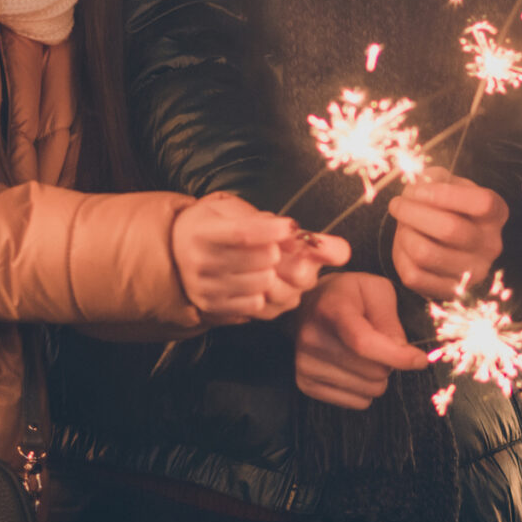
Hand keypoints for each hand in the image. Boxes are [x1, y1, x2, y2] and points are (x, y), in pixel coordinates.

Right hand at [173, 194, 347, 326]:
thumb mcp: (240, 212)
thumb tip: (342, 250)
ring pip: (265, 287)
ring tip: (276, 265)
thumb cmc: (218, 226)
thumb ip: (284, 226)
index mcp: (204, 232)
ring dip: (282, 276)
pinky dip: (272, 295)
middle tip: (286, 247)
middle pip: (261, 263)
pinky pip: (259, 307)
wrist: (178, 253)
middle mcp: (201, 263)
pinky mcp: (215, 309)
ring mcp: (208, 290)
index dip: (272, 231)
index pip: (243, 234)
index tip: (292, 226)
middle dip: (285, 254)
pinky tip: (269, 282)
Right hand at [293, 273, 429, 409]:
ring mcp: (305, 363)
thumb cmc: (350, 295)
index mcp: (331, 309)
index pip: (364, 343)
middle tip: (380, 344)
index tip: (420, 360)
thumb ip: (390, 320)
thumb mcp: (377, 291)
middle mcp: (312, 338)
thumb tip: (402, 352)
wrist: (311, 304)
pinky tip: (354, 369)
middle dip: (388, 362)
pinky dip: (364, 390)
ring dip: (377, 377)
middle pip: (372, 371)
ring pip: (367, 390)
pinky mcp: (305, 383)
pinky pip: (356, 402)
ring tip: (365, 355)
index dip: (396, 356)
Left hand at [386, 168, 509, 300]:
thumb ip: (433, 178)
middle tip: (397, 204)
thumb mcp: (448, 182)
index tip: (417, 190)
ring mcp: (473, 272)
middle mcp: (491, 245)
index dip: (443, 194)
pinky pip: (414, 276)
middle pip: (449, 229)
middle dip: (412, 212)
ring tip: (401, 225)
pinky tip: (404, 245)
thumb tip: (416, 189)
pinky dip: (401, 257)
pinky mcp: (451, 291)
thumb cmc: (448, 206)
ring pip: (426, 253)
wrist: (451, 241)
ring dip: (404, 234)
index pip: (482, 203)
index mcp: (496, 214)